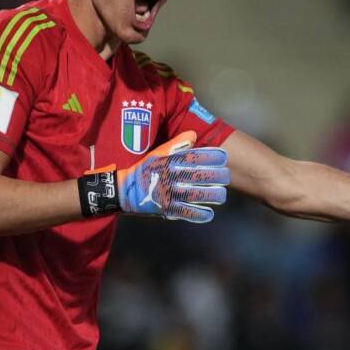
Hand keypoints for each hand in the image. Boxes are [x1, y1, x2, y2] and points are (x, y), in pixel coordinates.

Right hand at [78, 131, 229, 221]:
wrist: (122, 190)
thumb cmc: (144, 169)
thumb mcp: (157, 152)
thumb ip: (177, 143)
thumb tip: (194, 135)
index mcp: (171, 161)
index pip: (198, 156)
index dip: (215, 157)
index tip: (224, 158)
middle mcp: (172, 176)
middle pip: (203, 176)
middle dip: (219, 176)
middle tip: (227, 177)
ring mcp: (171, 194)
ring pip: (200, 195)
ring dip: (214, 195)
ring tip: (221, 195)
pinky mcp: (168, 209)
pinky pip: (189, 213)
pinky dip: (201, 214)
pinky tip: (209, 213)